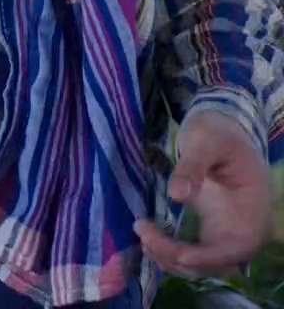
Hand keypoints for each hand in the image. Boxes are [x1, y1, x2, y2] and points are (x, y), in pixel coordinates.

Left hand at [135, 110, 272, 277]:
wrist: (220, 130)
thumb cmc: (218, 133)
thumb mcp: (206, 140)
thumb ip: (192, 166)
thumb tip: (175, 195)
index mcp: (253, 212)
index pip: (234, 248)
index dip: (207, 257)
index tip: (178, 253)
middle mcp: (243, 232)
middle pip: (212, 262)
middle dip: (177, 256)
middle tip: (143, 230)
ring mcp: (226, 235)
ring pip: (200, 264)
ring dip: (169, 256)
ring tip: (142, 231)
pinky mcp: (210, 233)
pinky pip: (193, 254)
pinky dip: (171, 251)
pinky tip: (149, 236)